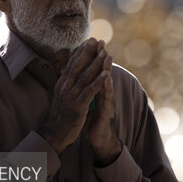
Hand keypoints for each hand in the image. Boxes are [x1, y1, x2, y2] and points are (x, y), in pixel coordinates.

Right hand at [38, 38, 109, 153]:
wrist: (53, 135)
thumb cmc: (58, 118)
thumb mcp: (59, 98)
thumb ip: (64, 86)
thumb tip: (66, 74)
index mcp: (61, 85)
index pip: (71, 64)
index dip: (80, 52)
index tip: (88, 41)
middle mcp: (65, 87)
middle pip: (78, 66)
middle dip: (88, 52)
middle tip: (97, 40)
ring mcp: (71, 96)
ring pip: (85, 76)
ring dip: (96, 63)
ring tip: (105, 52)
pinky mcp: (78, 105)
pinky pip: (90, 91)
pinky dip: (99, 81)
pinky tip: (107, 73)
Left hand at [84, 41, 121, 166]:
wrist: (99, 139)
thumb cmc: (91, 120)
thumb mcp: (84, 102)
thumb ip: (83, 90)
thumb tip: (75, 79)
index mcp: (92, 90)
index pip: (90, 71)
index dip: (89, 58)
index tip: (87, 43)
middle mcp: (101, 93)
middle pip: (100, 73)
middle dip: (99, 57)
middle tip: (100, 42)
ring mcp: (105, 102)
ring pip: (106, 82)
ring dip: (106, 68)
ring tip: (107, 55)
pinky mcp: (107, 111)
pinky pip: (107, 98)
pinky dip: (107, 87)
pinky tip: (106, 78)